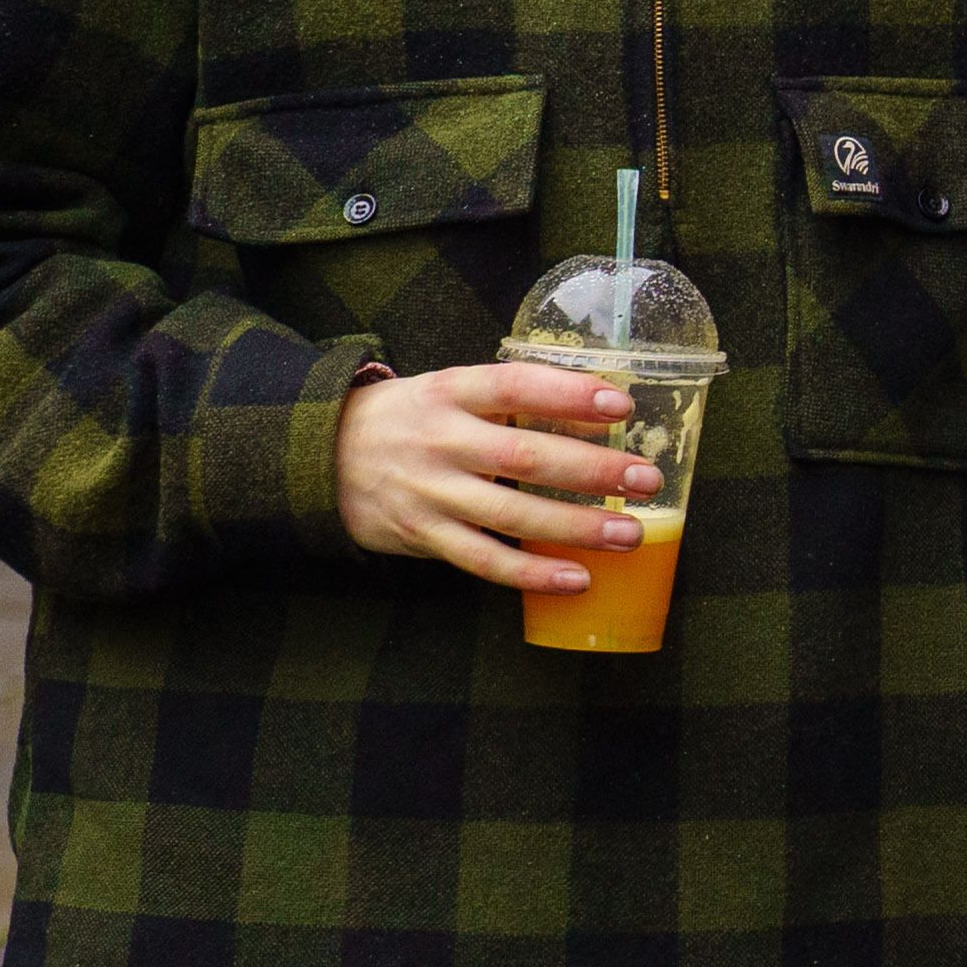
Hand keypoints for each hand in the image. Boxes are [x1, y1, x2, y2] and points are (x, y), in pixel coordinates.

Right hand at [331, 364, 658, 592]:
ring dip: (576, 529)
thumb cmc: (412, 417)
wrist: (320, 454)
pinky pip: (483, 561)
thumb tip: (599, 409)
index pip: (515, 386)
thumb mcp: (449, 390)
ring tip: (631, 534)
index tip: (621, 405)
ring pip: (511, 516)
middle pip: (523, 457)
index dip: (568, 395)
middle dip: (592, 471)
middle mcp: (440, 441)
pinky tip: (579, 580)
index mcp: (451, 392)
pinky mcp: (422, 535)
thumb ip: (510, 399)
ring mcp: (429, 492)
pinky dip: (532, 575)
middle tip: (647, 480)